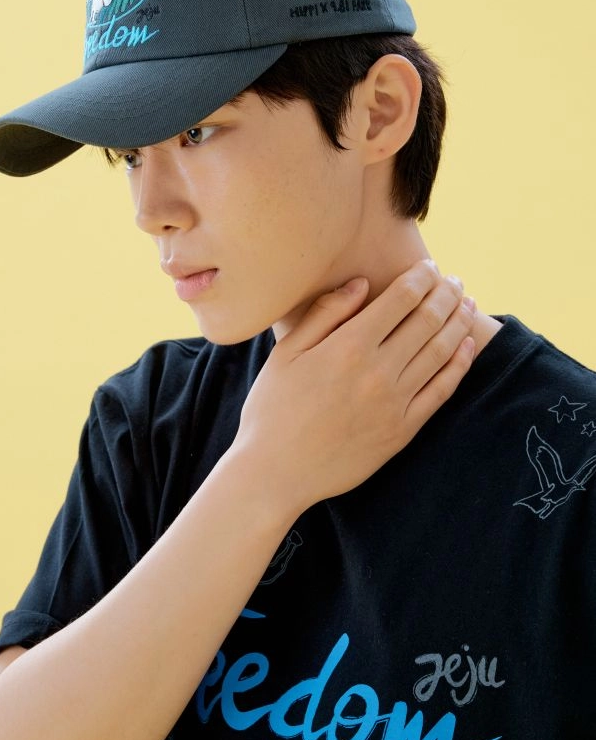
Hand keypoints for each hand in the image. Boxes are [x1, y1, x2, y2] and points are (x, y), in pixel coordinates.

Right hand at [233, 260, 475, 517]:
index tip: (430, 267)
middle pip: (428, 320)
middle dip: (446, 294)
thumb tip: (362, 283)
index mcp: (348, 346)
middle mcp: (379, 371)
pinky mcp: (403, 431)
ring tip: (468, 305)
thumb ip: (325, 314)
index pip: (401, 299)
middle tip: (455, 281)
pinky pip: (442, 390)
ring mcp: (395, 403)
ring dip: (460, 322)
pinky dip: (459, 364)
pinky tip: (467, 346)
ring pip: (441, 351)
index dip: (421, 277)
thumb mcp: (286, 353)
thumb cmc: (272, 409)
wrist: (276, 473)